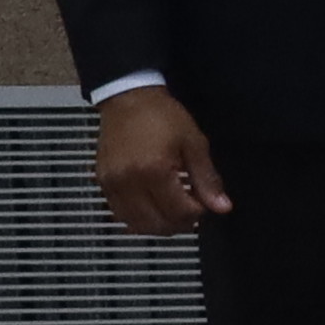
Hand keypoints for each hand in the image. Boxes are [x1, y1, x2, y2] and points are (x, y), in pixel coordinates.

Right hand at [92, 87, 230, 237]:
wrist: (128, 99)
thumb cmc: (163, 117)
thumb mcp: (194, 143)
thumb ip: (207, 179)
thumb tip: (222, 207)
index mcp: (153, 171)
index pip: (179, 212)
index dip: (197, 213)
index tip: (204, 202)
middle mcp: (128, 182)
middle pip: (156, 224)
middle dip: (179, 223)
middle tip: (191, 209)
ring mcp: (111, 185)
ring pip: (135, 224)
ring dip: (158, 225)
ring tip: (173, 210)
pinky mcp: (101, 183)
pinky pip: (119, 214)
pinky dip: (138, 218)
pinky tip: (152, 207)